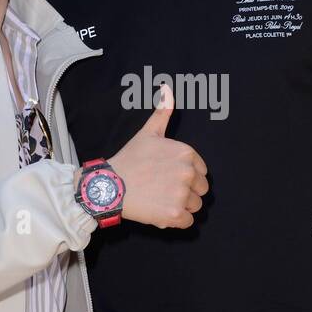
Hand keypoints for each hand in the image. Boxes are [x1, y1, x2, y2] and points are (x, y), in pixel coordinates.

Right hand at [107, 83, 209, 228]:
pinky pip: (187, 222)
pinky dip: (175, 221)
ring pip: (195, 207)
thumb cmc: (129, 160)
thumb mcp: (148, 133)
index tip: (167, 177)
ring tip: (159, 199)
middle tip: (162, 190)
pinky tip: (158, 211)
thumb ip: (163, 112)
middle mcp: (188, 172)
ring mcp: (182, 194)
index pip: (201, 172)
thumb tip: (168, 88)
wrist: (109, 185)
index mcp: (187, 153)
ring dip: (180, 207)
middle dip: (185, 193)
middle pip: (201, 190)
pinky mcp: (174, 214)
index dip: (185, 177)